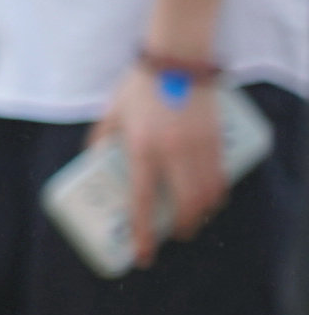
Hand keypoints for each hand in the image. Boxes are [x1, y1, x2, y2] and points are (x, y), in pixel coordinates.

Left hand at [94, 62, 231, 255]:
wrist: (176, 58)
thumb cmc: (138, 86)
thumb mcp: (111, 114)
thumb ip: (100, 140)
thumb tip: (93, 162)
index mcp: (142, 149)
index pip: (143, 202)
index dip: (144, 234)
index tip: (143, 256)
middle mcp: (172, 152)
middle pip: (184, 206)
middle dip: (181, 228)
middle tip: (174, 236)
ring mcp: (198, 146)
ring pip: (208, 195)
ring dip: (202, 214)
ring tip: (192, 220)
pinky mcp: (217, 138)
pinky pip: (221, 176)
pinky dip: (217, 194)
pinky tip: (211, 199)